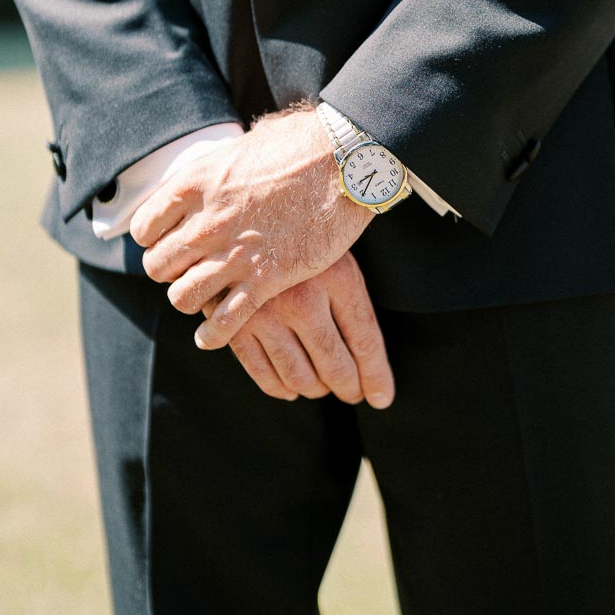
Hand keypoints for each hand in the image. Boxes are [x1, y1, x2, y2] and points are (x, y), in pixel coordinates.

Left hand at [130, 104, 373, 346]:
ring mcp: (234, 253)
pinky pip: (223, 321)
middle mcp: (207, 222)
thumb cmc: (300, 143)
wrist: (344, 160)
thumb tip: (219, 168)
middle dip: (168, 272)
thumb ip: (222, 167)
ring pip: (182, 297)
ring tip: (201, 299)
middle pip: (158, 265)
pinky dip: (213, 333)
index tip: (167, 240)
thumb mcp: (244, 144)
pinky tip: (212, 335)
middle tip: (186, 270)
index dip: (153, 238)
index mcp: (196, 183)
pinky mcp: (266, 279)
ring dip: (188, 300)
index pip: (145, 227)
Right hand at [204, 252, 394, 408]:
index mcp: (337, 276)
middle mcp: (303, 298)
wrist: (236, 217)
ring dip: (315, 389)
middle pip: (335, 364)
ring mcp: (265, 314)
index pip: (365, 341)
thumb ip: (353, 305)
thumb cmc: (296, 238)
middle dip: (348, 387)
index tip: (381, 397)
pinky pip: (263, 374)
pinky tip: (290, 388)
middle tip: (352, 392)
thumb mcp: (333, 255)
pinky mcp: (233, 325)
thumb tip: (374, 371)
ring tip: (322, 386)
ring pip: (299, 376)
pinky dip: (280, 388)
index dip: (376, 375)